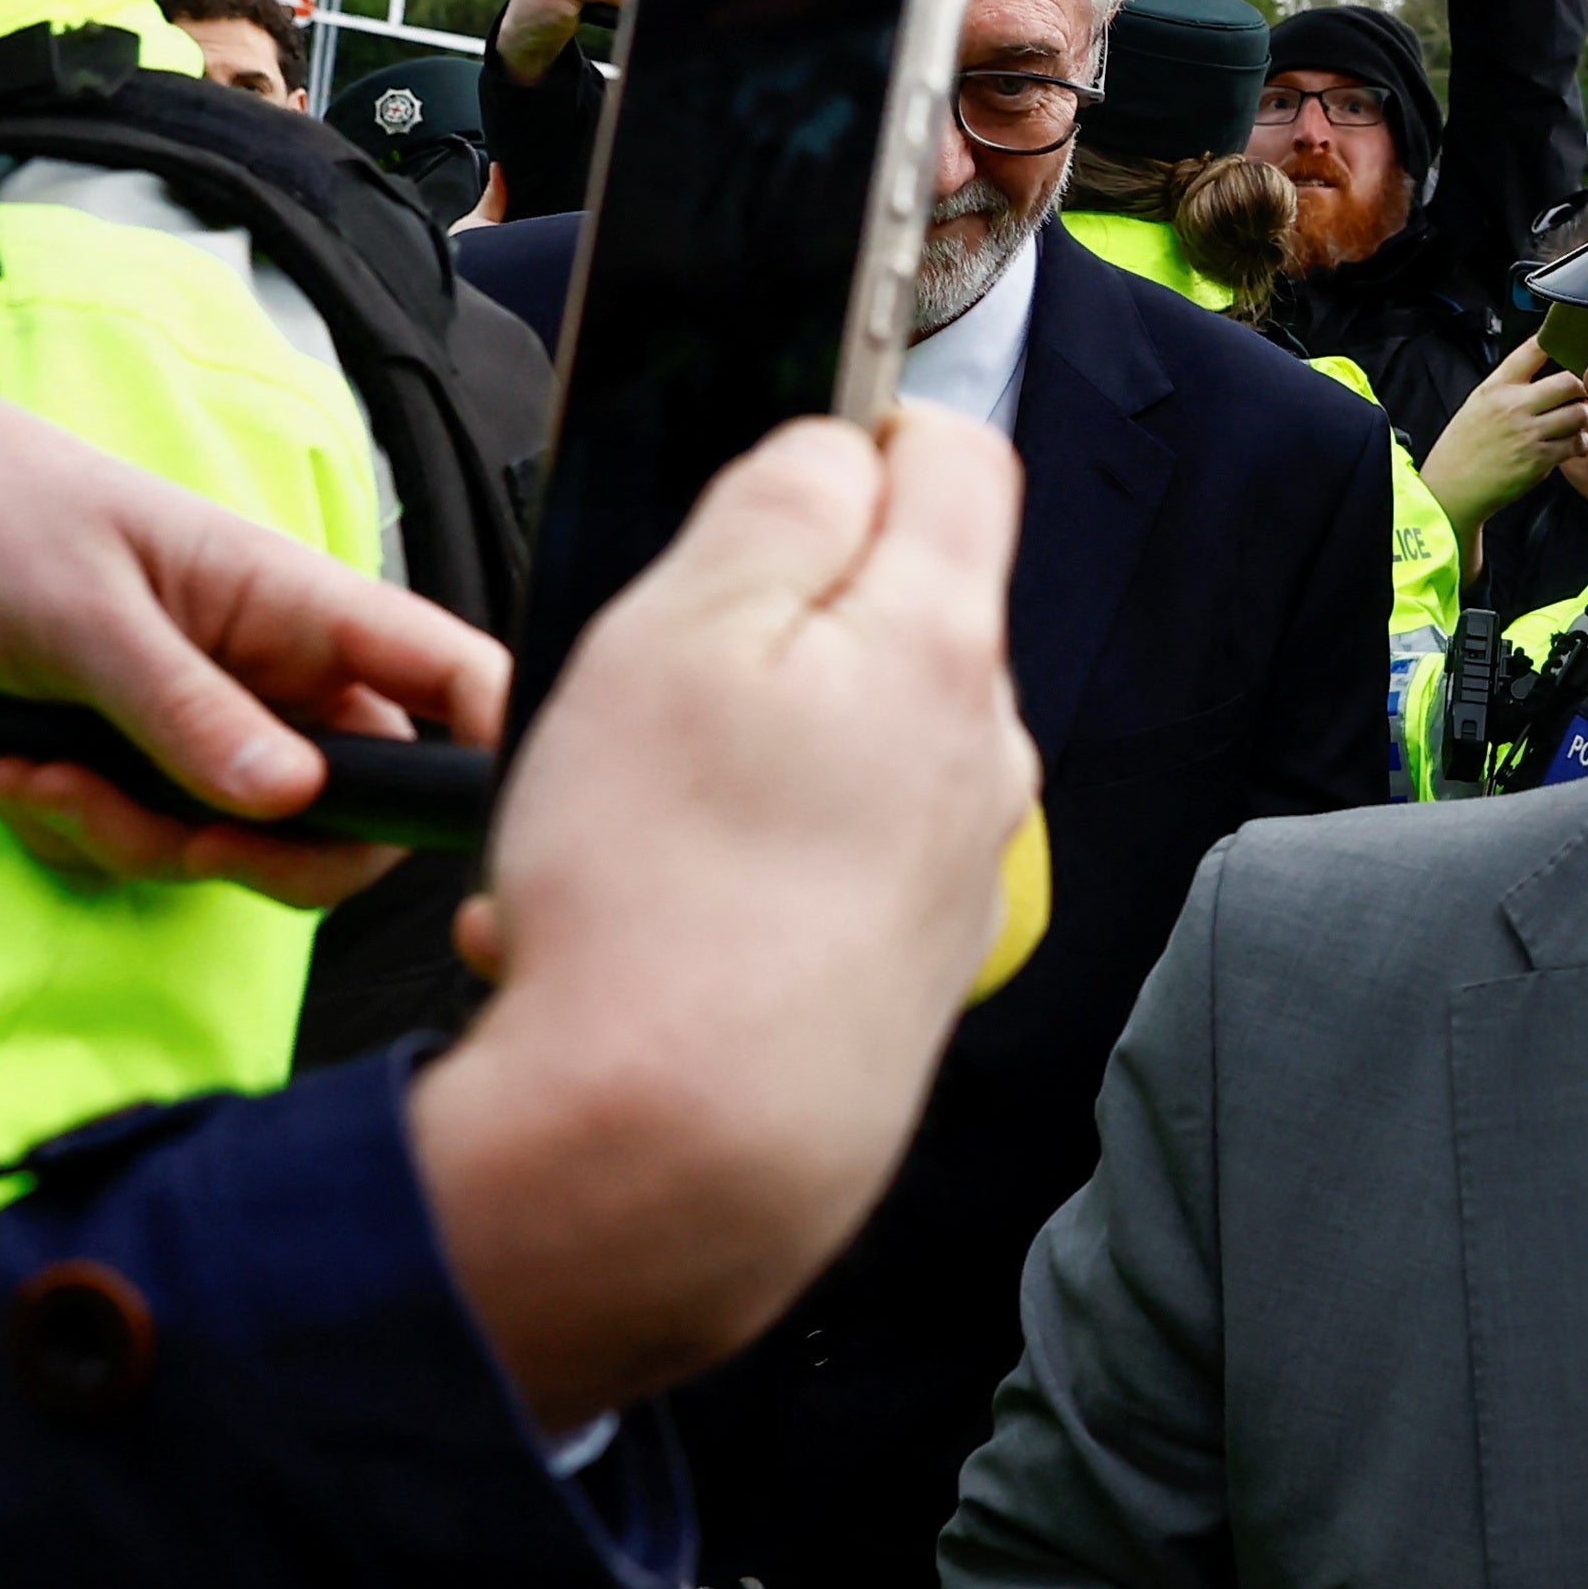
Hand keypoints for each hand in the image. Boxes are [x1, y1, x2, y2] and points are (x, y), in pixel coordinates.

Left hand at [0, 327, 502, 910]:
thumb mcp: (82, 613)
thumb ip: (185, 709)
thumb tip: (290, 798)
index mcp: (303, 610)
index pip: (457, 681)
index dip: (491, 758)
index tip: (438, 833)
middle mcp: (284, 679)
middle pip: (359, 814)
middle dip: (256, 853)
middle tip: (165, 838)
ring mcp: (221, 729)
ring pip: (245, 847)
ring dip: (133, 840)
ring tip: (33, 775)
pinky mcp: (155, 767)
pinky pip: (158, 848)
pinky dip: (83, 835)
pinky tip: (14, 773)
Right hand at [410, 408, 1038, 1433]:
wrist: (674, 1163)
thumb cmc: (661, 903)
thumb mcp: (680, 625)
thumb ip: (776, 502)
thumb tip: (839, 445)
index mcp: (943, 644)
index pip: (958, 453)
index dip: (856, 425)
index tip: (765, 472)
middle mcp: (983, 755)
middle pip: (887, 609)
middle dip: (759, 623)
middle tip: (641, 686)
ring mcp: (953, 870)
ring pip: (825, 749)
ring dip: (710, 766)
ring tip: (604, 834)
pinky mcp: (904, 966)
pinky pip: (800, 871)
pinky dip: (713, 876)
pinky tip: (622, 925)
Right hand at [1425, 333, 1587, 540]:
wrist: (1453, 488)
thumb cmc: (1463, 448)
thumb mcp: (1477, 405)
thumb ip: (1507, 388)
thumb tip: (1541, 377)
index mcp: (1496, 386)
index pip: (1533, 350)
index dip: (1556, 342)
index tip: (1569, 345)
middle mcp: (1513, 405)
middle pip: (1569, 381)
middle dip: (1584, 387)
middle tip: (1586, 393)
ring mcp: (1528, 432)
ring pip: (1579, 413)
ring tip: (1587, 417)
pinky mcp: (1539, 459)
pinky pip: (1575, 444)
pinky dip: (1582, 442)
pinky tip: (1577, 443)